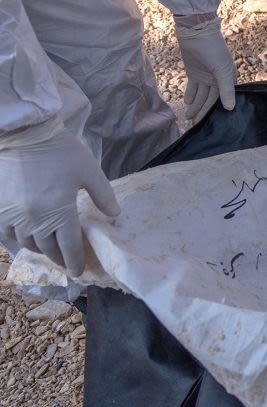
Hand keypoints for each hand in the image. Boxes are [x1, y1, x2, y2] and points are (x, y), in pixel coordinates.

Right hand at [0, 131, 120, 276]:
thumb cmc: (60, 151)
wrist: (24, 135)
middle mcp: (34, 219)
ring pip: (27, 244)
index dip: (75, 260)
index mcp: (59, 211)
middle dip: (59, 258)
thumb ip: (103, 195)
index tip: (79, 271)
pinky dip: (16, 242)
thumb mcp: (89, 171)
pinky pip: (6, 235)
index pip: (69, 245)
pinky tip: (24, 243)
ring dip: (40, 250)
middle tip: (67, 263)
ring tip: (50, 251)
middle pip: (48, 248)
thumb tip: (115, 215)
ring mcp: (13, 216)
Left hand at [174, 15, 235, 121]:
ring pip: (201, 95)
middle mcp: (218, 79)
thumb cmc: (212, 48)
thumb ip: (225, 89)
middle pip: (211, 99)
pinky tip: (187, 103)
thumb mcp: (221, 69)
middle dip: (204, 110)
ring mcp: (205, 76)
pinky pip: (193, 88)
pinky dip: (190, 95)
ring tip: (188, 117)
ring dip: (195, 105)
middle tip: (196, 124)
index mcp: (228, 78)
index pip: (225, 98)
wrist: (195, 31)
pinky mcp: (194, 72)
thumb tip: (230, 108)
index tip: (215, 123)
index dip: (219, 109)